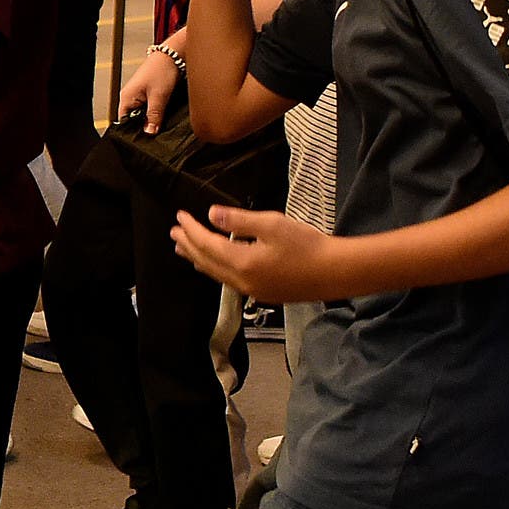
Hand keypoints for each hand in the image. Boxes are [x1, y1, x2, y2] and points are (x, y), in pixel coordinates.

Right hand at [118, 46, 181, 131]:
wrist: (173, 55)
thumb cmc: (162, 69)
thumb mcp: (158, 97)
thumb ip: (153, 116)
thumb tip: (149, 132)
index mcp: (127, 98)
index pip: (124, 123)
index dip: (135, 132)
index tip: (147, 136)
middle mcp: (130, 97)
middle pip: (135, 120)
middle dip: (146, 125)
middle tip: (157, 127)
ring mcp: (139, 95)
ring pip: (144, 114)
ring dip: (153, 118)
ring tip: (161, 115)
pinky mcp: (149, 93)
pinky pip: (150, 108)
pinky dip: (157, 111)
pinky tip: (164, 110)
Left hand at [169, 206, 344, 304]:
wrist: (334, 272)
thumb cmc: (306, 245)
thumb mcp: (271, 224)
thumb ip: (238, 220)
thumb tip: (212, 215)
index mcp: (241, 263)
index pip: (206, 244)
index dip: (191, 230)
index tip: (180, 216)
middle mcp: (241, 281)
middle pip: (205, 262)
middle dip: (188, 245)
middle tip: (174, 232)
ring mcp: (251, 290)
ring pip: (215, 273)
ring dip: (198, 258)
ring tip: (184, 249)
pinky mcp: (262, 293)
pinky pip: (227, 280)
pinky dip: (214, 268)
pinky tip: (215, 263)